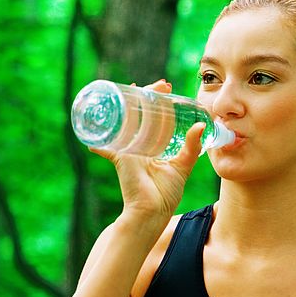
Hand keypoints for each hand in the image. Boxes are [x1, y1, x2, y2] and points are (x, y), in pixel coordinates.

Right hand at [88, 80, 204, 220]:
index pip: (155, 119)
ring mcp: (127, 151)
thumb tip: (201, 125)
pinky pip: (107, 146)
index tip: (166, 88)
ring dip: (126, 104)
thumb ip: (192, 147)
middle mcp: (139, 146)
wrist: (153, 212)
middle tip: (158, 84)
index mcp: (153, 147)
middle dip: (145, 96)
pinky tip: (94, 130)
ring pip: (125, 122)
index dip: (159, 103)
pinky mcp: (121, 158)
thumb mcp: (183, 166)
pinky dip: (100, 140)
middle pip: (139, 115)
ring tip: (135, 88)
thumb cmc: (166, 193)